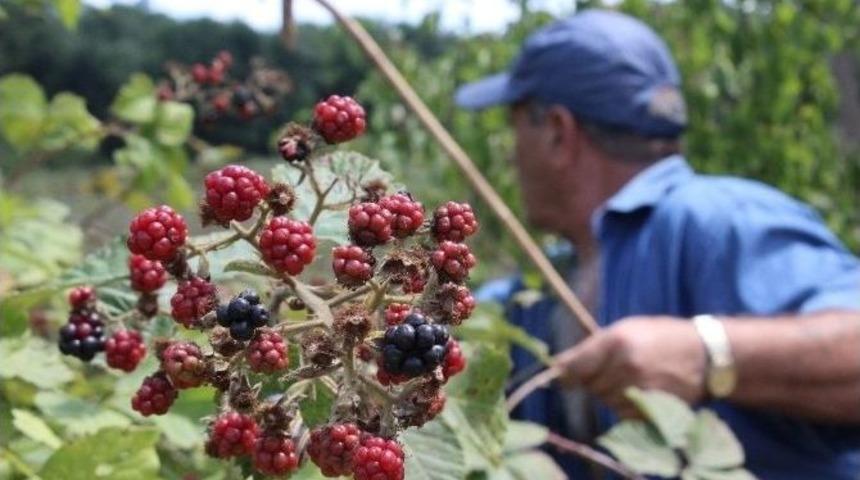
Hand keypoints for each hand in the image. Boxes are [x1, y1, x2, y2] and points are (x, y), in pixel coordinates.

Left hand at [555, 316, 706, 417]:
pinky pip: (621, 414)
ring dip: (609, 393)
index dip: (565, 371)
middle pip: (589, 385)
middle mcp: (626, 367)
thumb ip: (594, 347)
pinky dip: (624, 406)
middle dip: (593, 379)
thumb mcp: (626, 328)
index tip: (561, 373)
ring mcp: (640, 390)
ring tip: (630, 378)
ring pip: (605, 400)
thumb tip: (559, 366)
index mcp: (617, 341)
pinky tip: (639, 391)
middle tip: (611, 369)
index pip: (575, 365)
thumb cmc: (660, 336)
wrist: (705, 354)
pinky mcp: (651, 409)